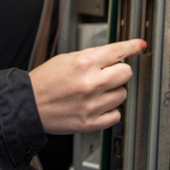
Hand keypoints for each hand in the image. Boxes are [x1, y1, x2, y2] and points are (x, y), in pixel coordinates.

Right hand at [29, 38, 144, 133]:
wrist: (28, 105)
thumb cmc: (45, 81)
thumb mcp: (67, 59)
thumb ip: (92, 56)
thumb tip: (113, 54)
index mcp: (84, 64)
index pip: (117, 51)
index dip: (132, 46)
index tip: (140, 46)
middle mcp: (90, 83)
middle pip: (126, 73)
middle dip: (118, 72)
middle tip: (107, 74)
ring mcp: (92, 104)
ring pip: (122, 94)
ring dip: (113, 92)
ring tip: (96, 92)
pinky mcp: (90, 123)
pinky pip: (116, 115)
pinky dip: (110, 111)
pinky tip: (98, 106)